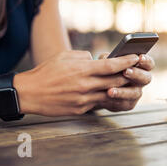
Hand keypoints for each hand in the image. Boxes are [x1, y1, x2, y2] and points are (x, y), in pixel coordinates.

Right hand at [14, 50, 139, 115]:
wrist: (29, 93)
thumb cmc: (46, 71)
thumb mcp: (65, 56)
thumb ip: (84, 57)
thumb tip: (97, 60)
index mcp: (82, 70)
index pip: (112, 66)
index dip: (127, 61)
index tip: (136, 57)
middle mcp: (85, 85)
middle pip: (115, 81)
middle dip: (128, 75)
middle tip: (137, 70)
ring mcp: (83, 99)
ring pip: (109, 94)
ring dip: (120, 88)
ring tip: (127, 82)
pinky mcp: (80, 109)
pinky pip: (98, 103)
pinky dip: (105, 97)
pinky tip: (110, 92)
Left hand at [91, 53, 154, 111]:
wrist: (98, 88)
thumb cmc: (107, 69)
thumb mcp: (107, 60)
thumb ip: (110, 58)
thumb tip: (108, 58)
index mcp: (141, 67)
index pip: (149, 64)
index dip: (146, 61)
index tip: (140, 57)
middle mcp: (141, 81)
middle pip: (146, 78)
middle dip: (136, 74)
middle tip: (126, 71)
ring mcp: (136, 93)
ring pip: (134, 93)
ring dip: (123, 91)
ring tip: (111, 90)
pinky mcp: (128, 104)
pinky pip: (124, 103)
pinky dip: (115, 99)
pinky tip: (107, 95)